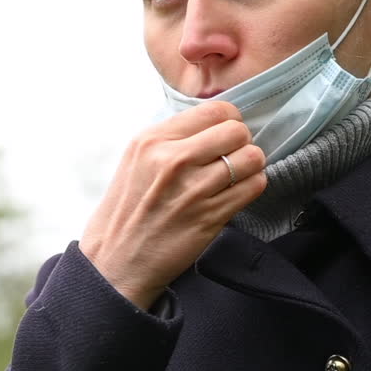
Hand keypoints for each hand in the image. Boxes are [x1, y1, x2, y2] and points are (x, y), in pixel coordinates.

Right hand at [80, 101, 266, 308]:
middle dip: (241, 142)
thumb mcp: (137, 160)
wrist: (117, 260)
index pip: (214, 111)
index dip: (229, 121)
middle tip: (232, 156)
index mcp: (153, 140)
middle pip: (237, 131)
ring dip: (251, 165)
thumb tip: (214, 125)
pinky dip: (253, 186)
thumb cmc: (127, 209)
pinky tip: (239, 191)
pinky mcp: (211, 217)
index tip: (225, 135)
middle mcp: (173, 160)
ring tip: (238, 174)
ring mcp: (194, 189)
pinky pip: (254, 187)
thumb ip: (172, 138)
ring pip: (251, 158)